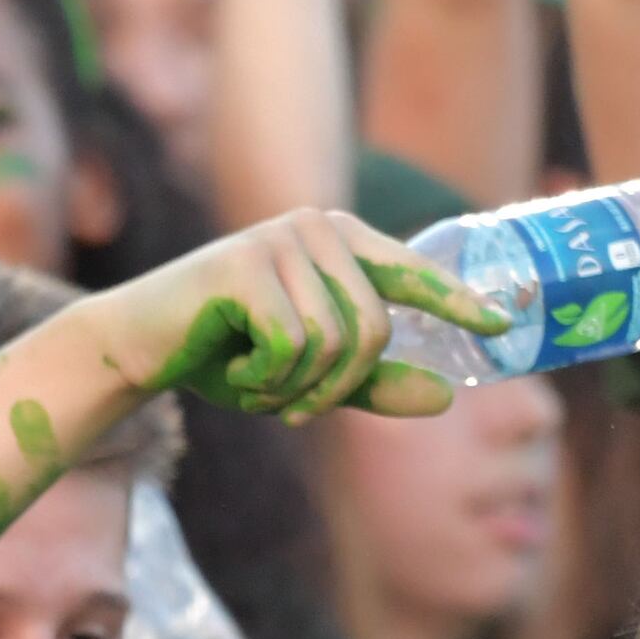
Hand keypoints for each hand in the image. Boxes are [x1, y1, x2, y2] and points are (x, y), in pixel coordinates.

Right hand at [87, 206, 518, 423]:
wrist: (134, 345)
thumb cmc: (221, 356)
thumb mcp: (305, 376)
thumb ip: (372, 384)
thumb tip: (447, 398)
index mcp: (339, 242)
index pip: (412, 275)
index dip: (458, 302)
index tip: (504, 323)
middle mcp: (317, 228)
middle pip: (375, 329)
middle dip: (336, 387)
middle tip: (293, 410)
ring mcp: (282, 241)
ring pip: (336, 341)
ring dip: (298, 388)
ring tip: (258, 389)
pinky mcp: (247, 266)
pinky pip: (294, 344)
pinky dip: (268, 381)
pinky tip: (236, 376)